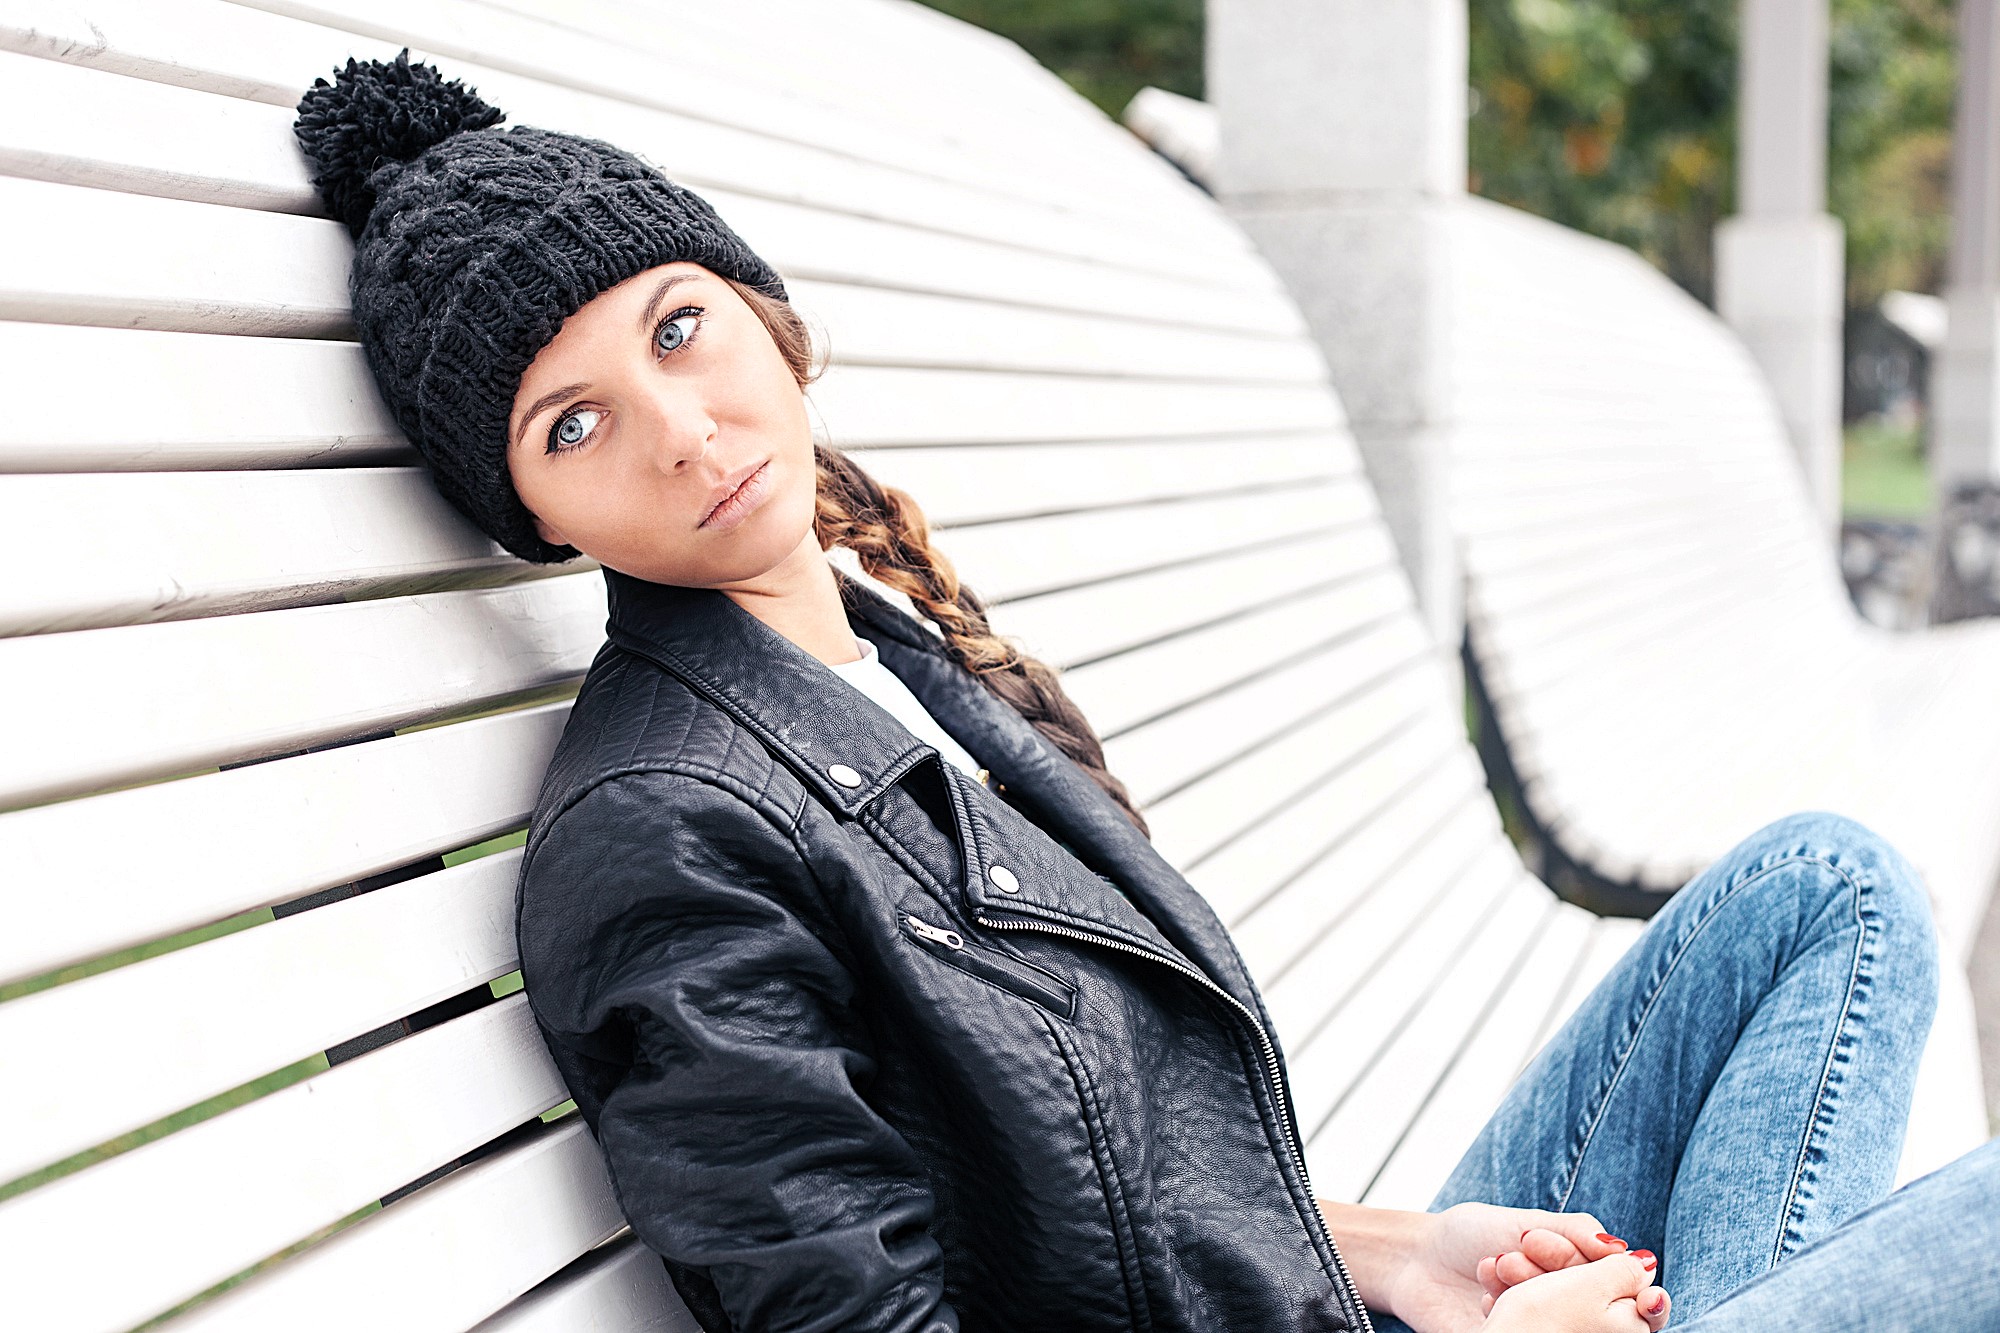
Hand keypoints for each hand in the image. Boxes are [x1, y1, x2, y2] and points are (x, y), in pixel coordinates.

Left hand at [1374, 1202, 1635, 1332]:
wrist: (1417, 1260)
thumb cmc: (1471, 1234)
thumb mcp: (1524, 1220)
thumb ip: (1575, 1231)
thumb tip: (1623, 1249)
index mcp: (1579, 1273)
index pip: (1619, 1282)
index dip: (1604, 1271)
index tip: (1573, 1251)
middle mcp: (1567, 1307)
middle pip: (1595, 1305)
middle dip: (1557, 1274)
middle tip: (1519, 1251)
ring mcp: (1544, 1329)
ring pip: (1563, 1324)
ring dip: (1530, 1292)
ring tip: (1496, 1265)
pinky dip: (1509, 1317)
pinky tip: (1483, 1294)